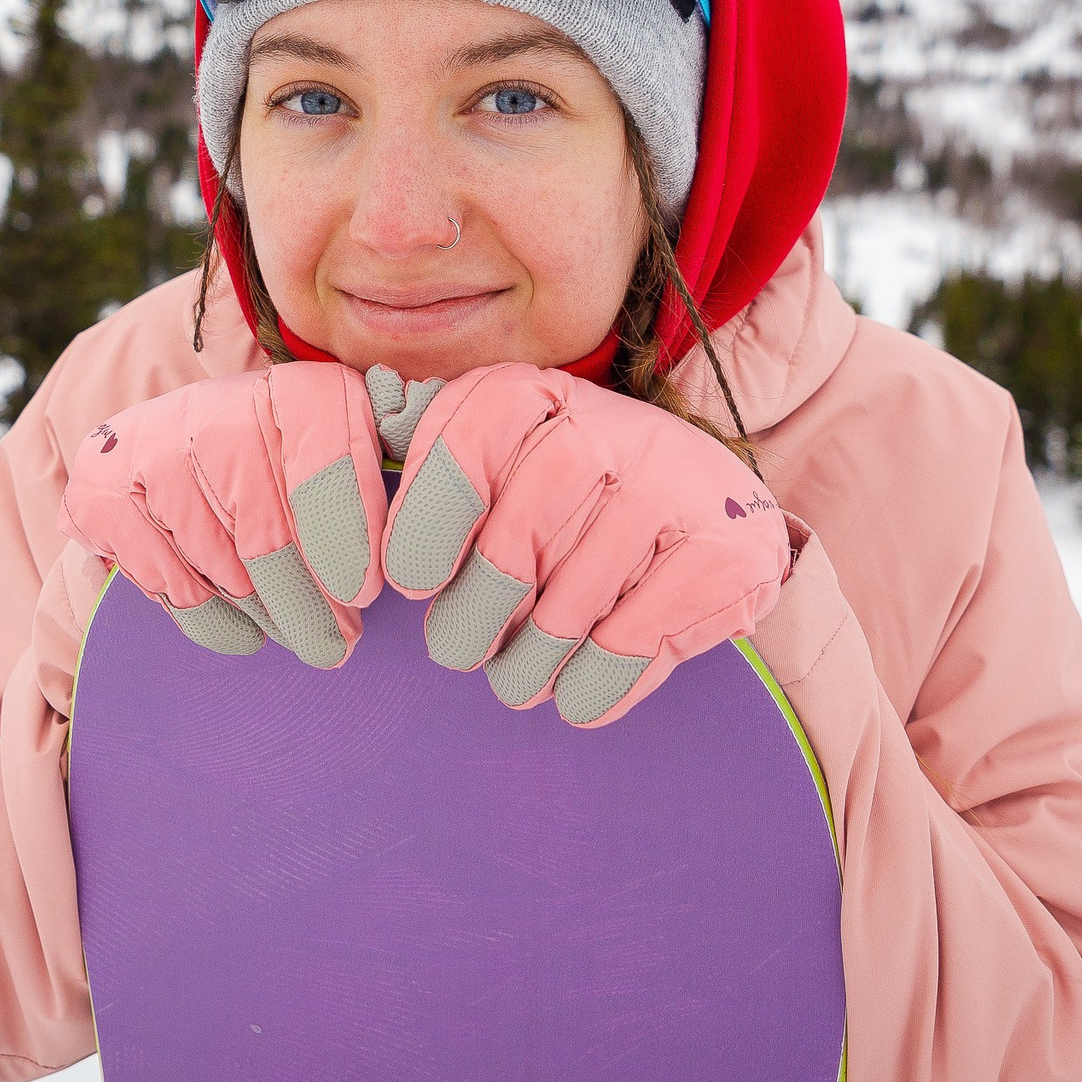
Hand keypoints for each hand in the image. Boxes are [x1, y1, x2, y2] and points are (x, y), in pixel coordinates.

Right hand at [58, 364, 388, 668]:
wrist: (176, 451)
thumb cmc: (290, 469)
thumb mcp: (354, 455)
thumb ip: (404, 472)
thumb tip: (441, 514)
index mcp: (298, 392)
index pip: (328, 457)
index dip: (348, 531)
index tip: (364, 590)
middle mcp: (218, 409)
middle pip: (271, 536)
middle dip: (313, 607)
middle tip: (337, 645)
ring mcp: (154, 451)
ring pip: (226, 573)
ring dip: (268, 617)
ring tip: (292, 629)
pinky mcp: (103, 494)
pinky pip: (172, 586)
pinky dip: (213, 620)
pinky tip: (241, 624)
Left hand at [380, 364, 790, 725]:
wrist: (715, 510)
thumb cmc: (576, 499)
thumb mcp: (506, 461)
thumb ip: (434, 480)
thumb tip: (359, 538)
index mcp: (537, 394)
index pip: (466, 446)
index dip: (427, 526)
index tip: (416, 583)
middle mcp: (611, 427)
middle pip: (510, 551)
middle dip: (473, 623)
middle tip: (464, 648)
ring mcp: (674, 489)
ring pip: (565, 618)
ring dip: (532, 667)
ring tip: (525, 673)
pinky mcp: (722, 556)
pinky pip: (627, 649)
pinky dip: (592, 687)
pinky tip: (582, 686)